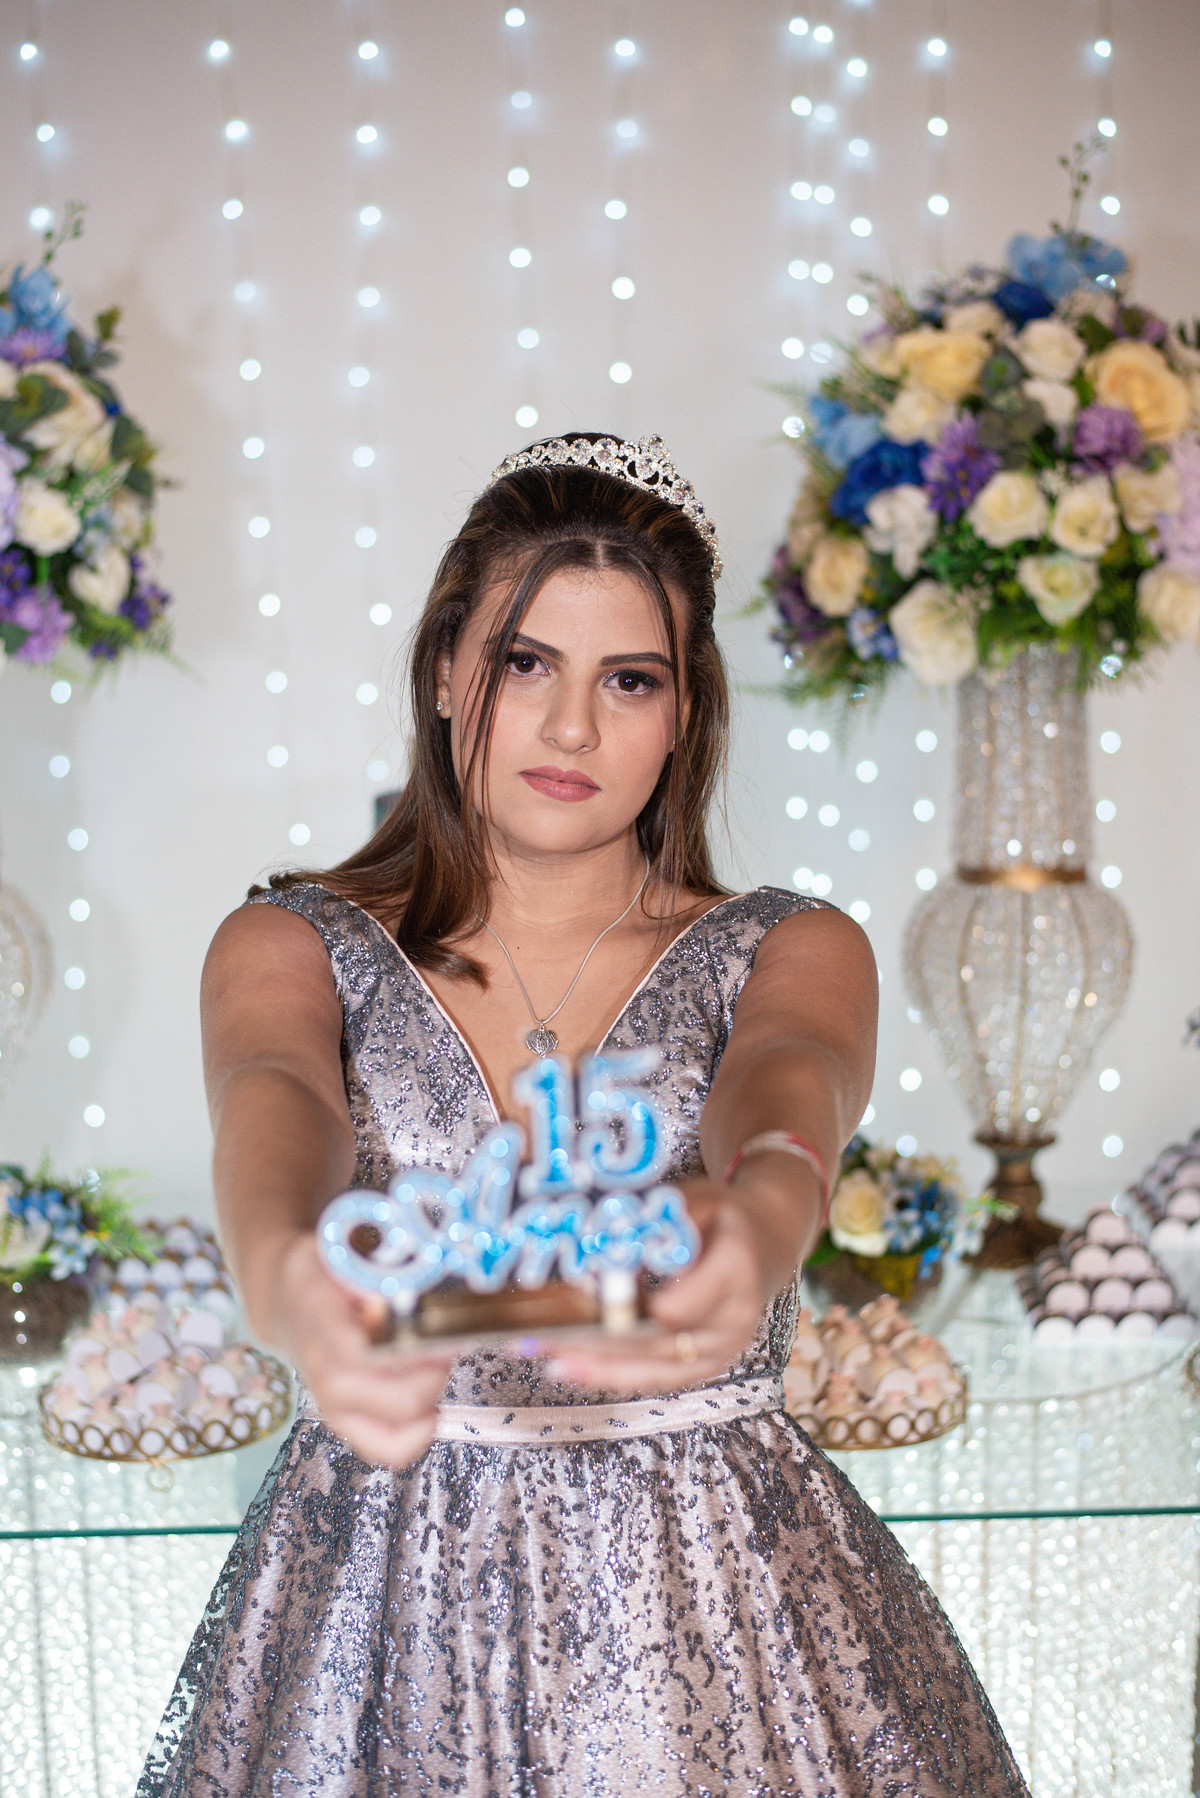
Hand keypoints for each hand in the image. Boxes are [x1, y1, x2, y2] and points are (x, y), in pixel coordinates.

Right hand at [261, 1233, 454, 1467]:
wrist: (289, 1303)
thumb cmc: (325, 1274)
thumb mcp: (341, 1252)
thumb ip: (373, 1269)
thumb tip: (419, 1286)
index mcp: (318, 1316)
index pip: (362, 1352)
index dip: (413, 1351)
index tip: (445, 1334)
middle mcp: (322, 1370)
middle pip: (394, 1401)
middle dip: (435, 1376)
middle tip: (452, 1345)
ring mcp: (331, 1403)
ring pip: (394, 1436)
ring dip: (430, 1403)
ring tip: (438, 1367)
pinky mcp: (344, 1423)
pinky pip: (387, 1449)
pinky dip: (417, 1434)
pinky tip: (431, 1405)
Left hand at [541, 1176, 785, 1395]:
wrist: (768, 1242)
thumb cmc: (724, 1217)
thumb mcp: (695, 1199)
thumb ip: (653, 1224)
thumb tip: (599, 1246)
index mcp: (735, 1270)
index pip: (676, 1306)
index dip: (630, 1308)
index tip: (583, 1300)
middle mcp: (734, 1318)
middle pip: (659, 1344)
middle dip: (599, 1347)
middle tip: (547, 1341)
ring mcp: (723, 1348)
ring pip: (658, 1370)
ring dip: (602, 1369)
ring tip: (552, 1362)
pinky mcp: (710, 1363)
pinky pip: (661, 1376)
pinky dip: (619, 1374)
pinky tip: (579, 1368)